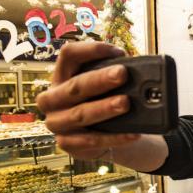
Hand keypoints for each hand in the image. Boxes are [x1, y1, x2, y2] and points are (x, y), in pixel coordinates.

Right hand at [37, 43, 140, 158]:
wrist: (100, 136)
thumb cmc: (102, 102)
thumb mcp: (104, 87)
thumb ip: (113, 77)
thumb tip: (141, 72)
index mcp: (61, 76)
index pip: (68, 55)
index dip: (91, 50)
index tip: (118, 52)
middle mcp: (52, 98)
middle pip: (74, 86)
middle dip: (100, 79)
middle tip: (122, 74)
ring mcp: (56, 122)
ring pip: (80, 114)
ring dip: (104, 108)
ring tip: (125, 103)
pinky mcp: (67, 143)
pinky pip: (92, 141)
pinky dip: (114, 137)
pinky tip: (133, 133)